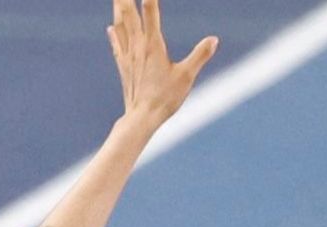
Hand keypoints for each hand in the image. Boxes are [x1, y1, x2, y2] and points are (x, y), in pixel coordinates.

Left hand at [106, 0, 216, 132]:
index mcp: (153, 45)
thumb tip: (214, 39)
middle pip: (127, 13)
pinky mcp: (123, 66)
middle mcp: (137, 46)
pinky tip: (112, 27)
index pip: (150, 11)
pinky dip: (115, 33)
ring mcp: (128, 55)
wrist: (142, 116)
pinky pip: (117, 44)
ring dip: (117, 8)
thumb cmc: (166, 98)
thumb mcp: (187, 76)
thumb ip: (200, 55)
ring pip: (120, 25)